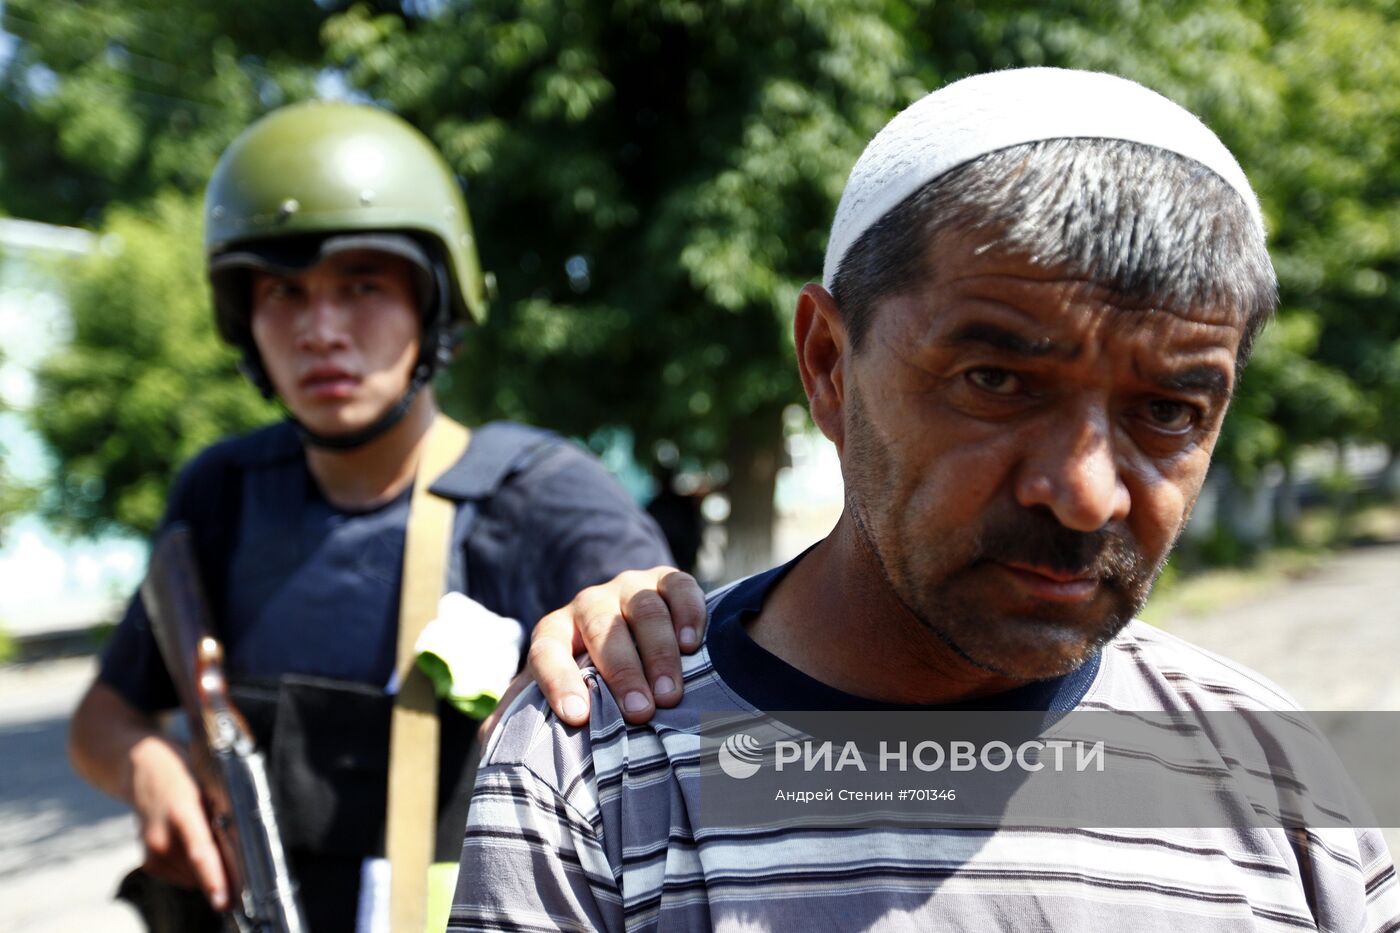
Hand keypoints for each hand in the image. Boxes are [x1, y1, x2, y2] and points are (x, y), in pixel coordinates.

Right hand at [128, 735, 228, 911]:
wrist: (141, 767)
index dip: (214, 879)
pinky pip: (179, 876)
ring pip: (190, 877)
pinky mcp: (148, 860)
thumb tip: (242, 845)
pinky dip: (193, 869)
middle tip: (240, 866)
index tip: (224, 899)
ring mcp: (151, 849)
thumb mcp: (208, 784)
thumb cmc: (183, 772)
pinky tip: (194, 846)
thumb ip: (221, 814)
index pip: (200, 853)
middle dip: (222, 875)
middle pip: (198, 870)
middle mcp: (161, 836)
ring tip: (209, 839)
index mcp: (181, 812)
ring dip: (207, 871)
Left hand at [477, 566, 706, 744]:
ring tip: (670, 695)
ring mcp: (630, 588)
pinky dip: (688, 613)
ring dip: (658, 653)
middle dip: (622, 671)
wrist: (628, 635)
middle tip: (640, 711)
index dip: (559, 681)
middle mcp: (589, 604)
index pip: (547, 650)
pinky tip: (693, 645)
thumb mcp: (549, 695)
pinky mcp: (666, 580)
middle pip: (603, 629)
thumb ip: (520, 717)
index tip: (577, 717)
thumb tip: (491, 744)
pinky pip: (678, 586)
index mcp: (554, 632)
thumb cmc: (586, 682)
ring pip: (644, 610)